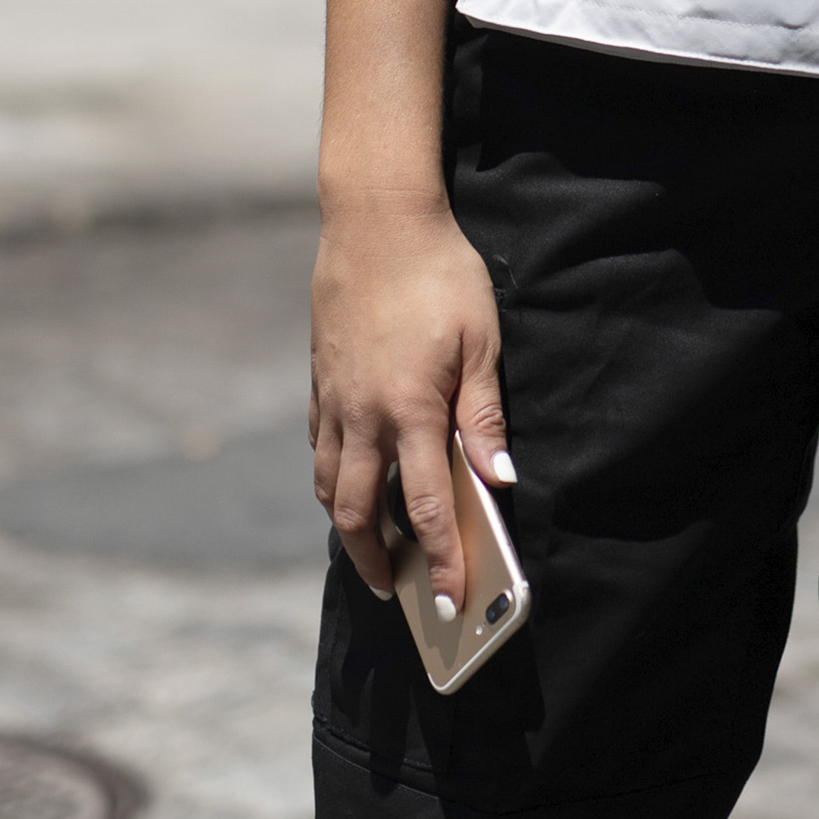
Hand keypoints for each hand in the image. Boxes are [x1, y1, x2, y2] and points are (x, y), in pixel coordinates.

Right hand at [309, 195, 512, 608]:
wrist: (377, 220)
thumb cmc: (440, 274)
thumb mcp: (481, 339)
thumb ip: (484, 414)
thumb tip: (499, 479)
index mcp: (410, 409)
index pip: (425, 505)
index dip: (441, 558)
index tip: (452, 598)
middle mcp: (363, 415)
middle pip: (358, 513)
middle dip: (377, 560)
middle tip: (399, 588)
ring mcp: (334, 399)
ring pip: (329, 485)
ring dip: (348, 526)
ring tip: (371, 548)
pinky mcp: (320, 379)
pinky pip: (319, 446)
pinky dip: (332, 476)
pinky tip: (349, 478)